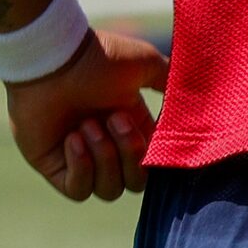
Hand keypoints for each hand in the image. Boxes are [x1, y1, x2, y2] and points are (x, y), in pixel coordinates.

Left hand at [5, 28, 168, 201]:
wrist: (53, 57)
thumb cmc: (99, 58)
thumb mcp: (147, 64)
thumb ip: (172, 84)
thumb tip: (194, 102)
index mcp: (132, 126)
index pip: (153, 163)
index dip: (156, 156)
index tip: (155, 135)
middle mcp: (108, 145)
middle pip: (134, 182)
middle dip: (130, 154)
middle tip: (114, 118)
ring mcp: (81, 158)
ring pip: (109, 190)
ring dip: (104, 157)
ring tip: (87, 125)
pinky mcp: (54, 166)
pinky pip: (78, 190)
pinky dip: (81, 167)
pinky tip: (73, 138)